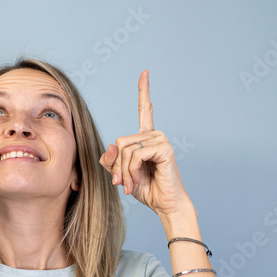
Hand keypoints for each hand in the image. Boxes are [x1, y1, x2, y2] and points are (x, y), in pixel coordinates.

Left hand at [98, 70, 192, 217]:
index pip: (144, 110)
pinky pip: (136, 155)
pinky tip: (140, 180)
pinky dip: (132, 170)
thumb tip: (113, 145)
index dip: (144, 91)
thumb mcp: (120, 173)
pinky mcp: (164, 148)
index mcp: (146, 137)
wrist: (164, 204)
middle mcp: (155, 135)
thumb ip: (111, 160)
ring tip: (132, 184)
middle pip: (120, 142)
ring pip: (125, 149)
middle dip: (117, 167)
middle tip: (123, 183)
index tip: (145, 72)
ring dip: (124, 171)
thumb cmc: (146, 189)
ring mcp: (161, 140)